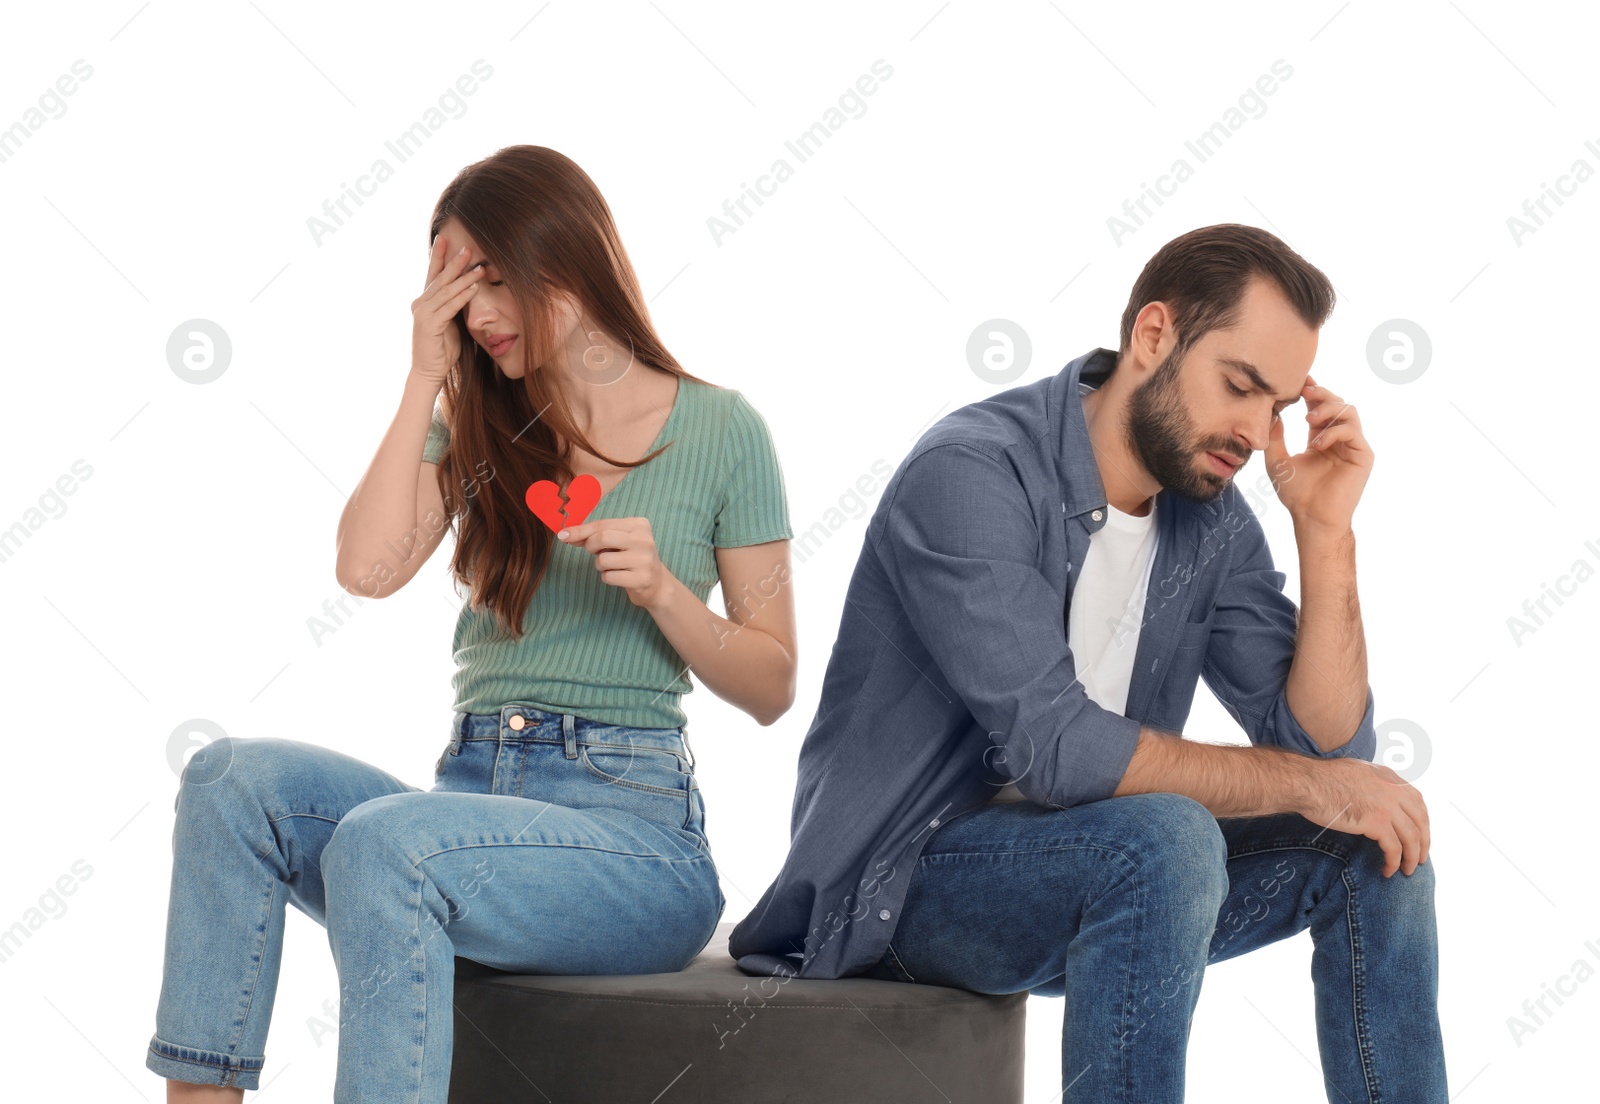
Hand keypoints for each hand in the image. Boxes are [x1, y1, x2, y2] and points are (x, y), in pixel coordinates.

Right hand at [410, 234, 485, 388]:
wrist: (429, 371)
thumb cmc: (442, 349)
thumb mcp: (451, 322)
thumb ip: (454, 306)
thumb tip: (468, 291)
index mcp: (425, 301)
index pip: (433, 275)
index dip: (439, 256)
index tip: (445, 239)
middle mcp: (421, 303)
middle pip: (440, 278)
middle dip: (454, 261)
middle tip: (467, 247)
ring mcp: (423, 313)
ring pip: (446, 290)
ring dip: (463, 277)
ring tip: (478, 266)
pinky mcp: (429, 324)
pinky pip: (449, 307)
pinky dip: (462, 296)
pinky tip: (474, 288)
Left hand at [556, 516, 671, 610]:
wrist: (658, 584)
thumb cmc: (632, 558)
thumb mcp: (619, 541)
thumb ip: (597, 535)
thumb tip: (566, 534)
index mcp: (639, 525)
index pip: (603, 524)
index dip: (581, 530)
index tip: (563, 535)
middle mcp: (644, 540)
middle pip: (603, 537)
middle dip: (591, 546)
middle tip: (594, 552)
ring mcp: (644, 560)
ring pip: (603, 559)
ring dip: (600, 565)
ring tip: (611, 566)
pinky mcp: (641, 579)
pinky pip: (609, 577)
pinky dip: (607, 577)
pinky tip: (619, 577)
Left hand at [1264, 375, 1373, 534]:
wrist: (1311, 517)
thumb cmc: (1295, 493)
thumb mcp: (1277, 460)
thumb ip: (1275, 437)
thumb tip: (1272, 413)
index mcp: (1321, 438)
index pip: (1319, 408)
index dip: (1312, 393)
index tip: (1299, 382)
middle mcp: (1339, 440)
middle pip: (1337, 404)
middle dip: (1321, 394)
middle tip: (1305, 392)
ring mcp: (1352, 446)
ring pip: (1349, 412)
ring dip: (1328, 410)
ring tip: (1308, 421)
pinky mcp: (1363, 455)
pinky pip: (1352, 432)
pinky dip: (1334, 432)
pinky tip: (1317, 443)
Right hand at [1296, 757, 1429, 876]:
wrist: (1307, 783)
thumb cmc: (1320, 779)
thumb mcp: (1355, 771)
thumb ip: (1371, 782)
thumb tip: (1372, 796)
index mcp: (1389, 776)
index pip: (1417, 801)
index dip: (1422, 821)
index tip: (1420, 835)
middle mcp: (1393, 790)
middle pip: (1421, 821)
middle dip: (1424, 843)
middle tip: (1420, 858)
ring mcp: (1387, 806)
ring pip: (1412, 838)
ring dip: (1412, 858)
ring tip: (1407, 870)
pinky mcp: (1377, 823)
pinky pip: (1394, 849)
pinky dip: (1394, 862)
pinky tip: (1388, 870)